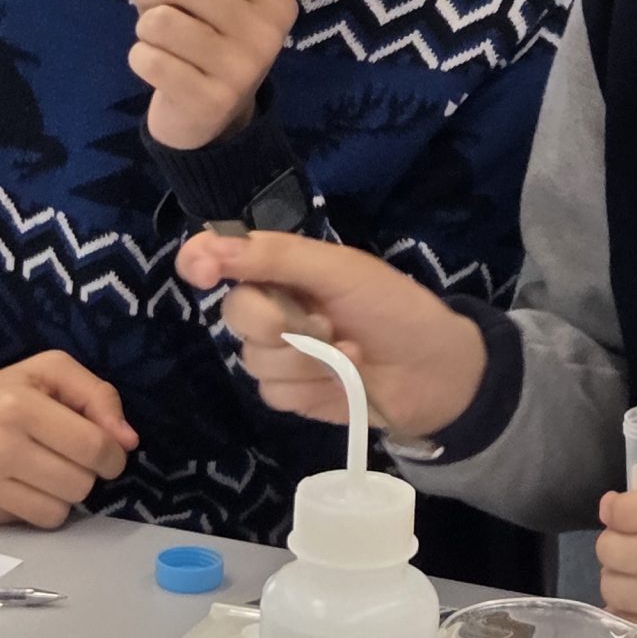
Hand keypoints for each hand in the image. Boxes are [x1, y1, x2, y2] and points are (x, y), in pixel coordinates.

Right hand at [0, 351, 138, 529]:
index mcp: (19, 407)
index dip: (112, 453)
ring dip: (63, 493)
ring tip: (42, 468)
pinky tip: (21, 485)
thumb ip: (97, 396)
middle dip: (85, 471)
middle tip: (64, 454)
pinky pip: (34, 523)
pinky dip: (38, 507)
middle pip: (82, 484)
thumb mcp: (46, 373)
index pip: (95, 447)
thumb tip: (128, 440)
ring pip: (61, 510)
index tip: (105, 449)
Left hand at [130, 0, 296, 151]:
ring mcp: (242, 72)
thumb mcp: (220, 3)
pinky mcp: (210, 103)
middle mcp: (268, 35)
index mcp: (276, 2)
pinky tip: (156, 67)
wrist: (213, 118)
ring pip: (161, 20)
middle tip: (146, 6)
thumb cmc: (209, 43)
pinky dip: (140, 57)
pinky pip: (150, 60)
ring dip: (144, 26)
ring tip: (156, 39)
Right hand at [176, 231, 486, 441]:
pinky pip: (272, 392)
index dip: (201, 260)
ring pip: (253, 358)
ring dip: (305, 359)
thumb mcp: (340, 271)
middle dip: (278, 322)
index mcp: (282, 267)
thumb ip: (276, 256)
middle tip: (326, 322)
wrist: (435, 371)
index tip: (203, 272)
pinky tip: (343, 379)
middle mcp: (273, 305)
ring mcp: (279, 352)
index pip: (218, 256)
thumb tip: (208, 245)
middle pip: (235, 312)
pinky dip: (311, 387)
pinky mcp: (291, 393)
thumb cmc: (394, 307)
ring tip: (347, 352)